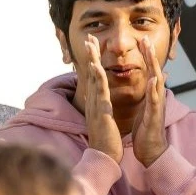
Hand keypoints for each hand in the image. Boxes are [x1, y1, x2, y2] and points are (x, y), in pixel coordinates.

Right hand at [77, 35, 125, 163]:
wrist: (104, 158)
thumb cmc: (106, 140)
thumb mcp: (104, 119)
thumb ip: (101, 107)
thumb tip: (100, 99)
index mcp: (96, 102)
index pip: (95, 78)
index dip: (94, 61)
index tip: (93, 46)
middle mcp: (93, 102)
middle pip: (91, 73)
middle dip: (90, 55)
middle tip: (89, 37)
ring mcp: (96, 106)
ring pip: (94, 79)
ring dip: (92, 60)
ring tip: (90, 44)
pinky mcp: (101, 112)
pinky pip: (100, 92)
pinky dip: (98, 78)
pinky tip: (96, 67)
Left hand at [130, 36, 168, 166]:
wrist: (151, 151)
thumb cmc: (147, 130)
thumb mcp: (147, 107)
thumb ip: (150, 92)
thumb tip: (156, 78)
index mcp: (151, 95)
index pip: (149, 71)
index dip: (146, 55)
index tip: (141, 40)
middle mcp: (157, 97)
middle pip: (154, 70)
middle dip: (150, 54)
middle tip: (145, 38)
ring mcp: (157, 105)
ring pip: (156, 81)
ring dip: (153, 65)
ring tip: (149, 51)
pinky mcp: (155, 115)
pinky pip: (154, 100)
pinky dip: (154, 89)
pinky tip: (154, 79)